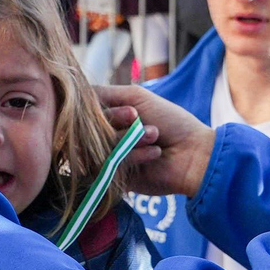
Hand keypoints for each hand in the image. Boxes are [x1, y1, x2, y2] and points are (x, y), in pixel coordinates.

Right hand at [95, 84, 210, 196]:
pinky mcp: (115, 178)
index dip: (105, 110)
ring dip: (131, 138)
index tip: (132, 111)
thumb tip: (76, 92)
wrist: (193, 153)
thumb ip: (104, 93)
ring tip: (155, 136)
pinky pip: (112, 164)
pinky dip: (136, 155)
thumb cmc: (171, 122)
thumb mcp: (137, 97)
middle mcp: (106, 136)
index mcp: (110, 116)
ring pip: (100, 146)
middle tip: (140, 121)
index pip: (87, 111)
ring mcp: (109, 157)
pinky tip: (155, 153)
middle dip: (119, 122)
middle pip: (90, 128)